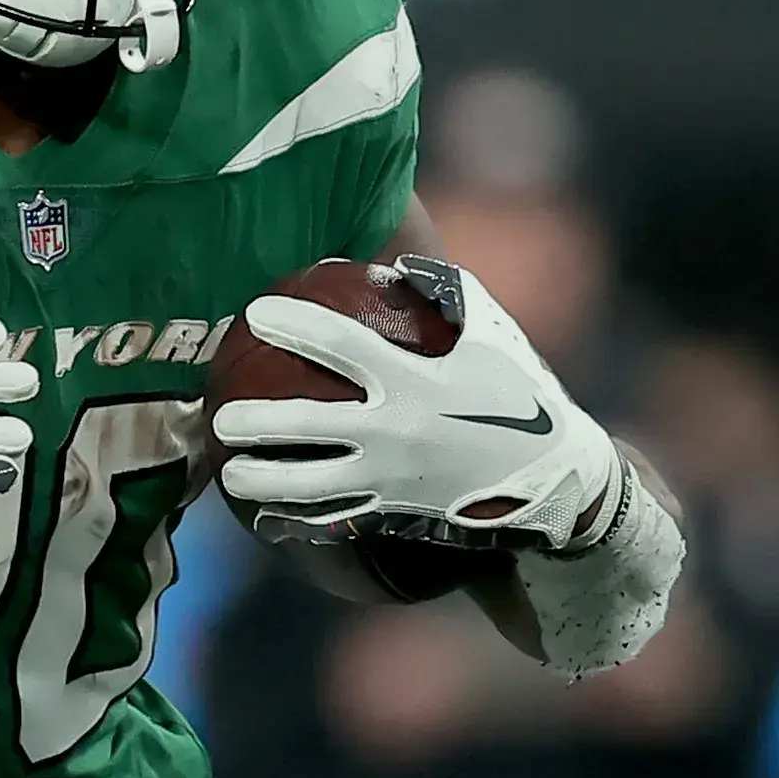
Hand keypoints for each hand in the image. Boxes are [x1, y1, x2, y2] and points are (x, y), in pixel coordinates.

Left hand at [212, 256, 623, 552]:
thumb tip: (388, 262)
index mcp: (415, 379)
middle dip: (256, 422)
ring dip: (263, 479)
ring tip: (228, 472)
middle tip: (221, 414)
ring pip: (311, 485)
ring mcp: (394, 478)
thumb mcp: (487, 333)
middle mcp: (397, 430)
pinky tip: (267, 510)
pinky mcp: (399, 513)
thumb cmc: (519, 392)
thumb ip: (440, 294)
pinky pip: (338, 515)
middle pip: (307, 425)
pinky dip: (299, 513)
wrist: (557, 478)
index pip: (340, 345)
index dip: (294, 324)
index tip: (256, 311)